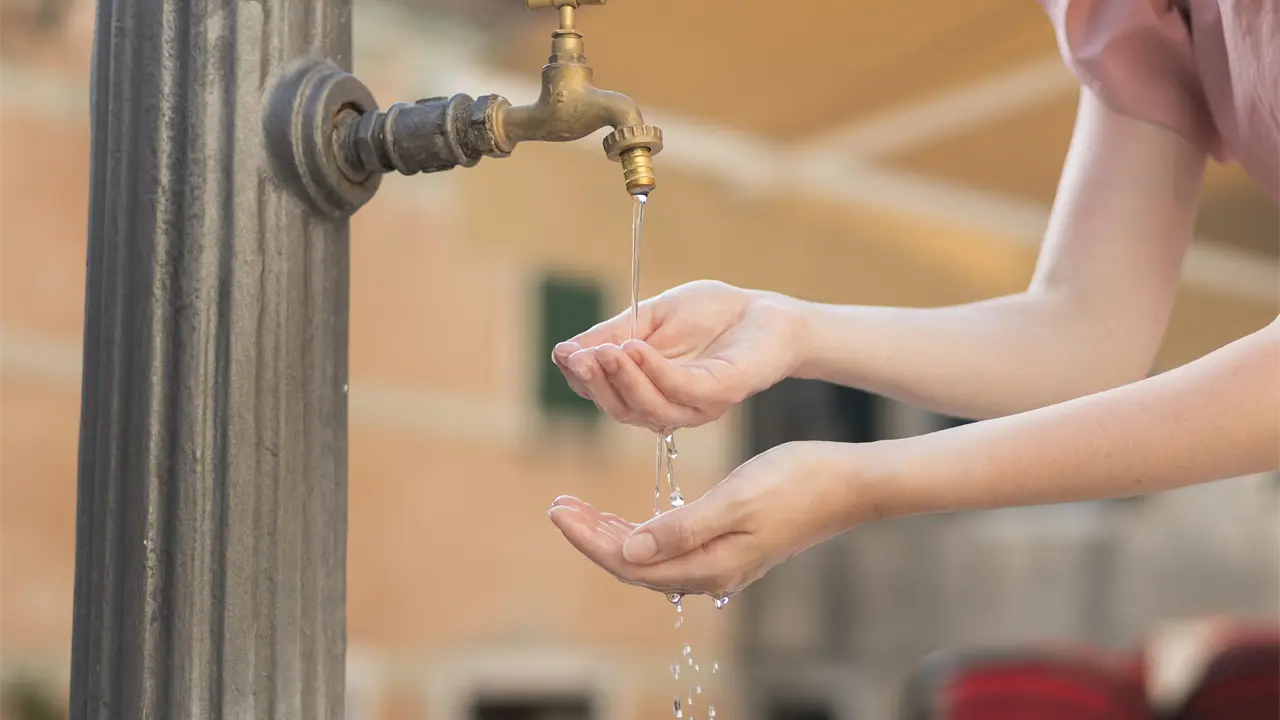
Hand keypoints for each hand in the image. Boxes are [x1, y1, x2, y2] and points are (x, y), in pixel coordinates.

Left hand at [546, 441, 867, 597]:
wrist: (848, 483)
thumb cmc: (796, 482)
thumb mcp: (735, 499)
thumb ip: (682, 528)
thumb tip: (628, 549)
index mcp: (709, 564)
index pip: (629, 561)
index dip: (589, 538)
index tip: (558, 510)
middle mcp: (711, 572)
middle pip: (634, 564)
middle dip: (592, 536)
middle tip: (558, 506)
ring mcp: (721, 562)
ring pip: (650, 557)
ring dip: (612, 534)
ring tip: (580, 510)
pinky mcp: (729, 547)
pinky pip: (670, 548)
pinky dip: (641, 532)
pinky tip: (628, 519)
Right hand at [552, 280, 803, 432]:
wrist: (765, 310)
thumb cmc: (710, 314)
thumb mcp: (649, 318)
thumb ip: (612, 334)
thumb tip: (564, 352)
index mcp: (647, 390)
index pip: (603, 394)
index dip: (580, 377)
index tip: (564, 353)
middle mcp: (668, 406)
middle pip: (620, 409)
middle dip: (596, 384)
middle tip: (578, 357)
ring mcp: (695, 406)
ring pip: (648, 408)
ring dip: (621, 379)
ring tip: (604, 351)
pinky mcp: (720, 393)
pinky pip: (680, 391)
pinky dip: (654, 371)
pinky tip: (636, 348)